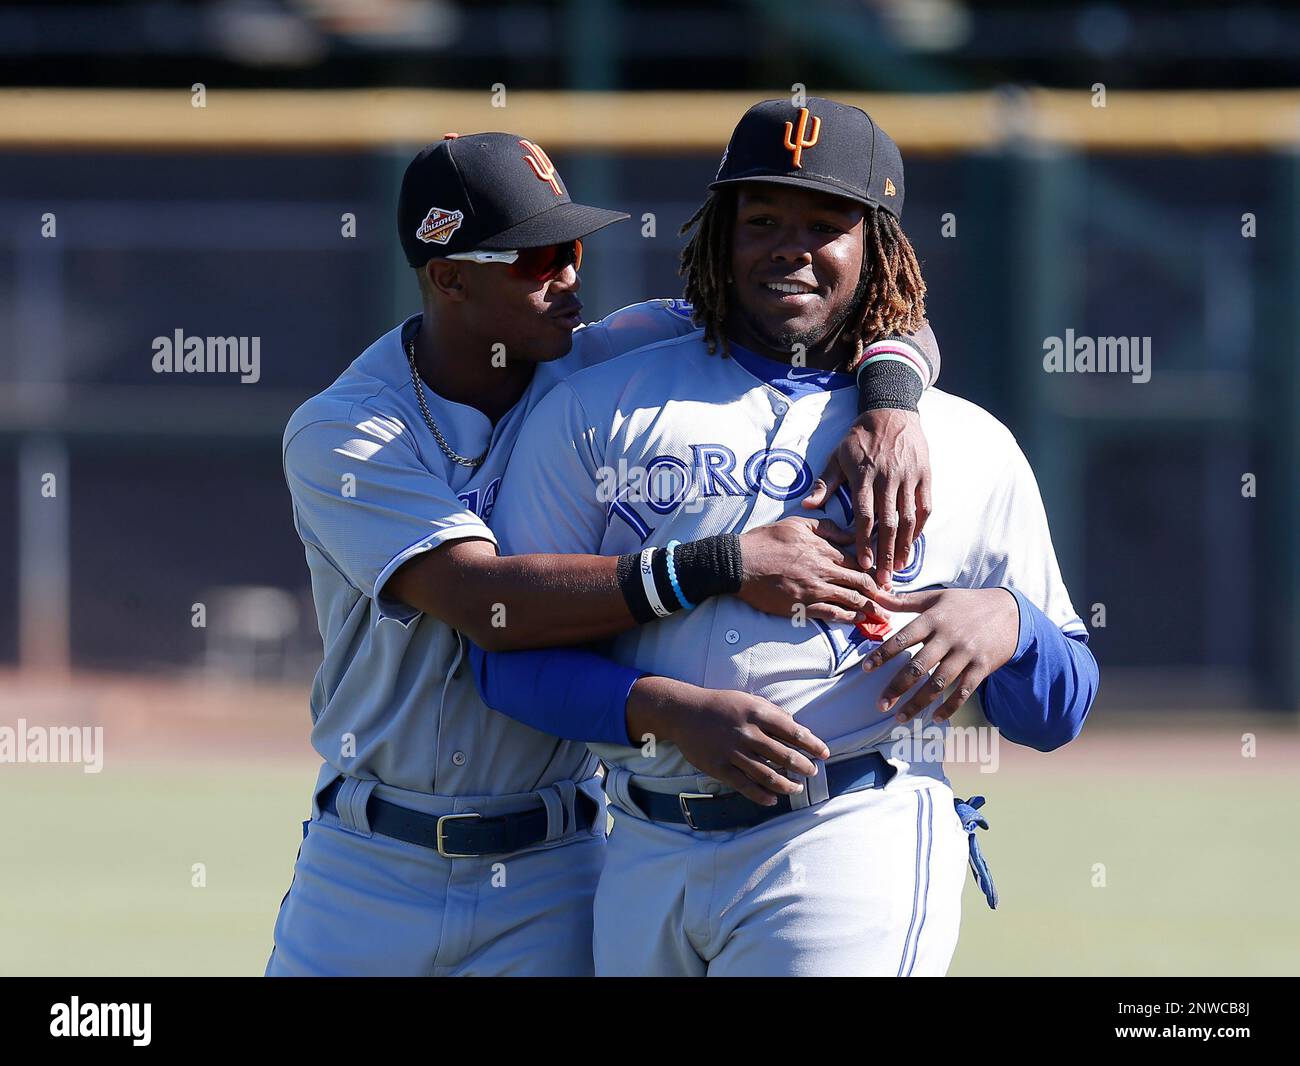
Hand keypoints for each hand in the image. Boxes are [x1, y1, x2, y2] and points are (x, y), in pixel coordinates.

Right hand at [626, 676, 829, 804]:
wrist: (684, 712)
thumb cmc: (720, 705)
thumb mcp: (748, 700)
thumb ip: (773, 712)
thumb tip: (797, 726)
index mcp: (757, 713)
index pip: (793, 731)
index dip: (812, 744)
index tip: (824, 754)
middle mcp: (747, 733)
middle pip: (783, 755)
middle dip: (803, 766)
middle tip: (813, 772)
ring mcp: (733, 752)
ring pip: (767, 775)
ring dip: (787, 784)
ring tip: (797, 788)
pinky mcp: (719, 767)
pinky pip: (745, 786)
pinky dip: (761, 795)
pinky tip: (773, 799)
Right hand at [738, 516, 887, 625]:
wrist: (740, 563)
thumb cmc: (765, 541)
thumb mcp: (797, 524)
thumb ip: (826, 528)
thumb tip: (849, 534)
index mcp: (824, 548)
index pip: (859, 561)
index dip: (875, 571)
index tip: (886, 578)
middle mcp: (824, 569)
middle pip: (861, 582)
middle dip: (880, 593)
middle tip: (892, 600)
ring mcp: (814, 590)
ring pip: (852, 600)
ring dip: (870, 609)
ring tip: (883, 616)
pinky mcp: (802, 606)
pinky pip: (832, 614)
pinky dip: (849, 618)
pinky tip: (859, 621)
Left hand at [802, 408, 931, 589]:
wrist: (891, 412)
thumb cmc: (859, 438)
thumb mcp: (837, 456)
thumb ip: (824, 483)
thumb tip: (808, 506)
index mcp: (864, 476)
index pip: (865, 515)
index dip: (864, 541)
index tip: (864, 563)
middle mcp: (888, 479)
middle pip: (889, 524)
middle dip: (887, 554)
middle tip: (884, 579)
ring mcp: (909, 478)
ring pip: (909, 518)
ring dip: (905, 546)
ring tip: (900, 568)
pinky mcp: (925, 476)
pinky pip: (925, 507)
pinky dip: (920, 528)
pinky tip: (913, 544)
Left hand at [862, 587, 1018, 723]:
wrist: (1011, 612)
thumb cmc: (966, 604)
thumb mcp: (936, 597)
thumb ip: (904, 601)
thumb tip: (876, 595)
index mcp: (933, 619)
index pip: (903, 638)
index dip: (883, 654)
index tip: (866, 669)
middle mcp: (948, 637)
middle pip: (918, 666)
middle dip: (897, 687)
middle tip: (880, 704)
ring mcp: (966, 654)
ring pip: (938, 683)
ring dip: (918, 703)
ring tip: (900, 717)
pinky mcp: (982, 667)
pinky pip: (964, 691)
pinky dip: (950, 707)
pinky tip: (935, 718)